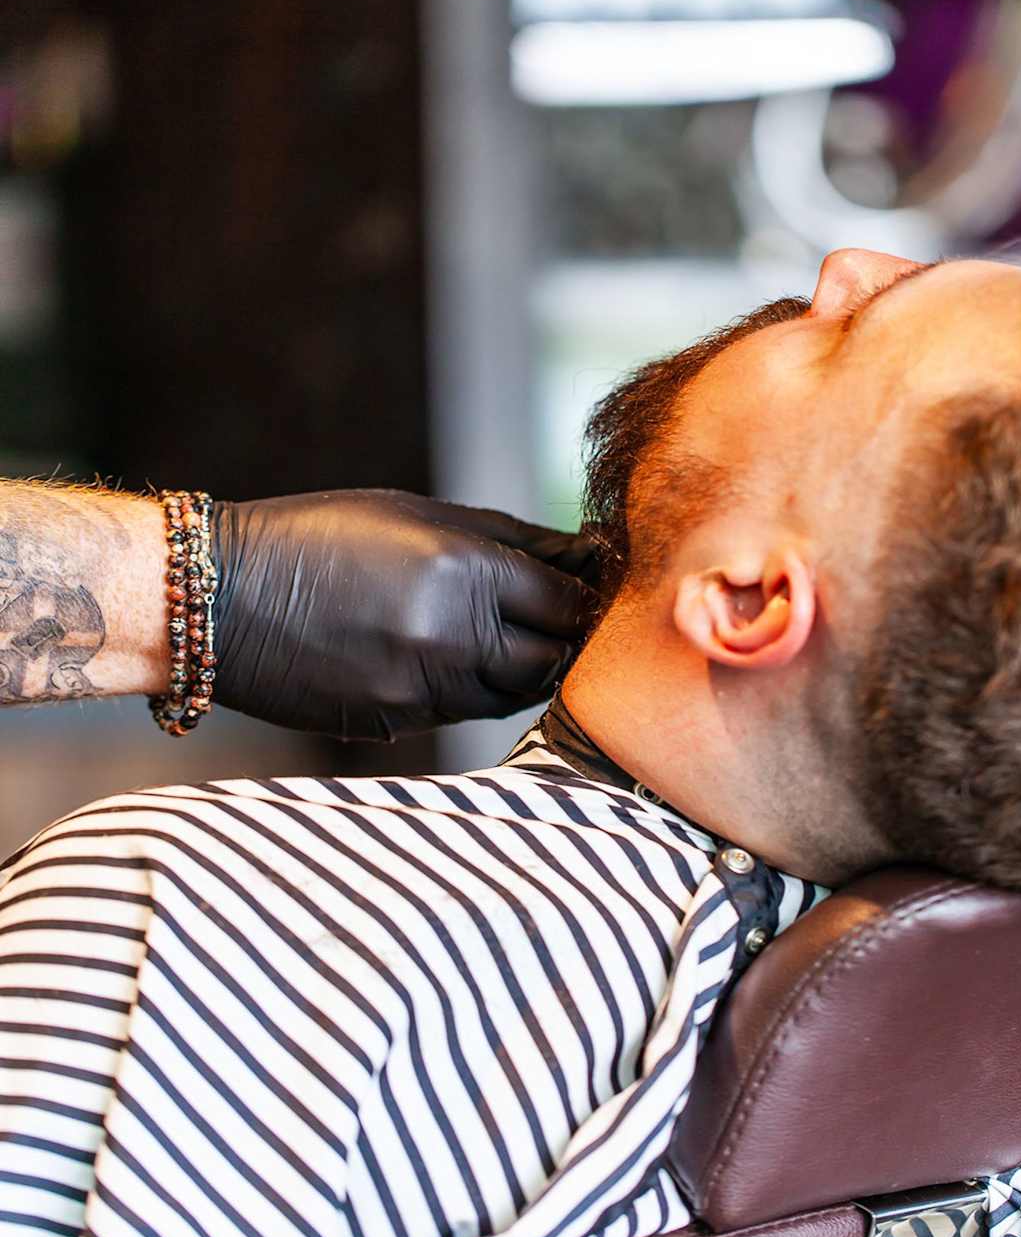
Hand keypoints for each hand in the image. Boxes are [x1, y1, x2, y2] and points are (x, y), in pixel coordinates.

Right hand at [210, 490, 597, 738]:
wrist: (221, 599)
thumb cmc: (321, 538)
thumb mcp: (417, 514)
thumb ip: (509, 538)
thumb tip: (583, 551)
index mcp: (463, 571)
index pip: (566, 601)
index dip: (581, 595)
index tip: (580, 586)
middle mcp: (451, 635)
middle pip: (550, 659)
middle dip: (560, 639)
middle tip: (552, 618)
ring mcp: (423, 687)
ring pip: (512, 696)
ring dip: (520, 670)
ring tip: (502, 638)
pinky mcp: (396, 723)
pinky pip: (461, 712)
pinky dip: (470, 690)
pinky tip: (447, 659)